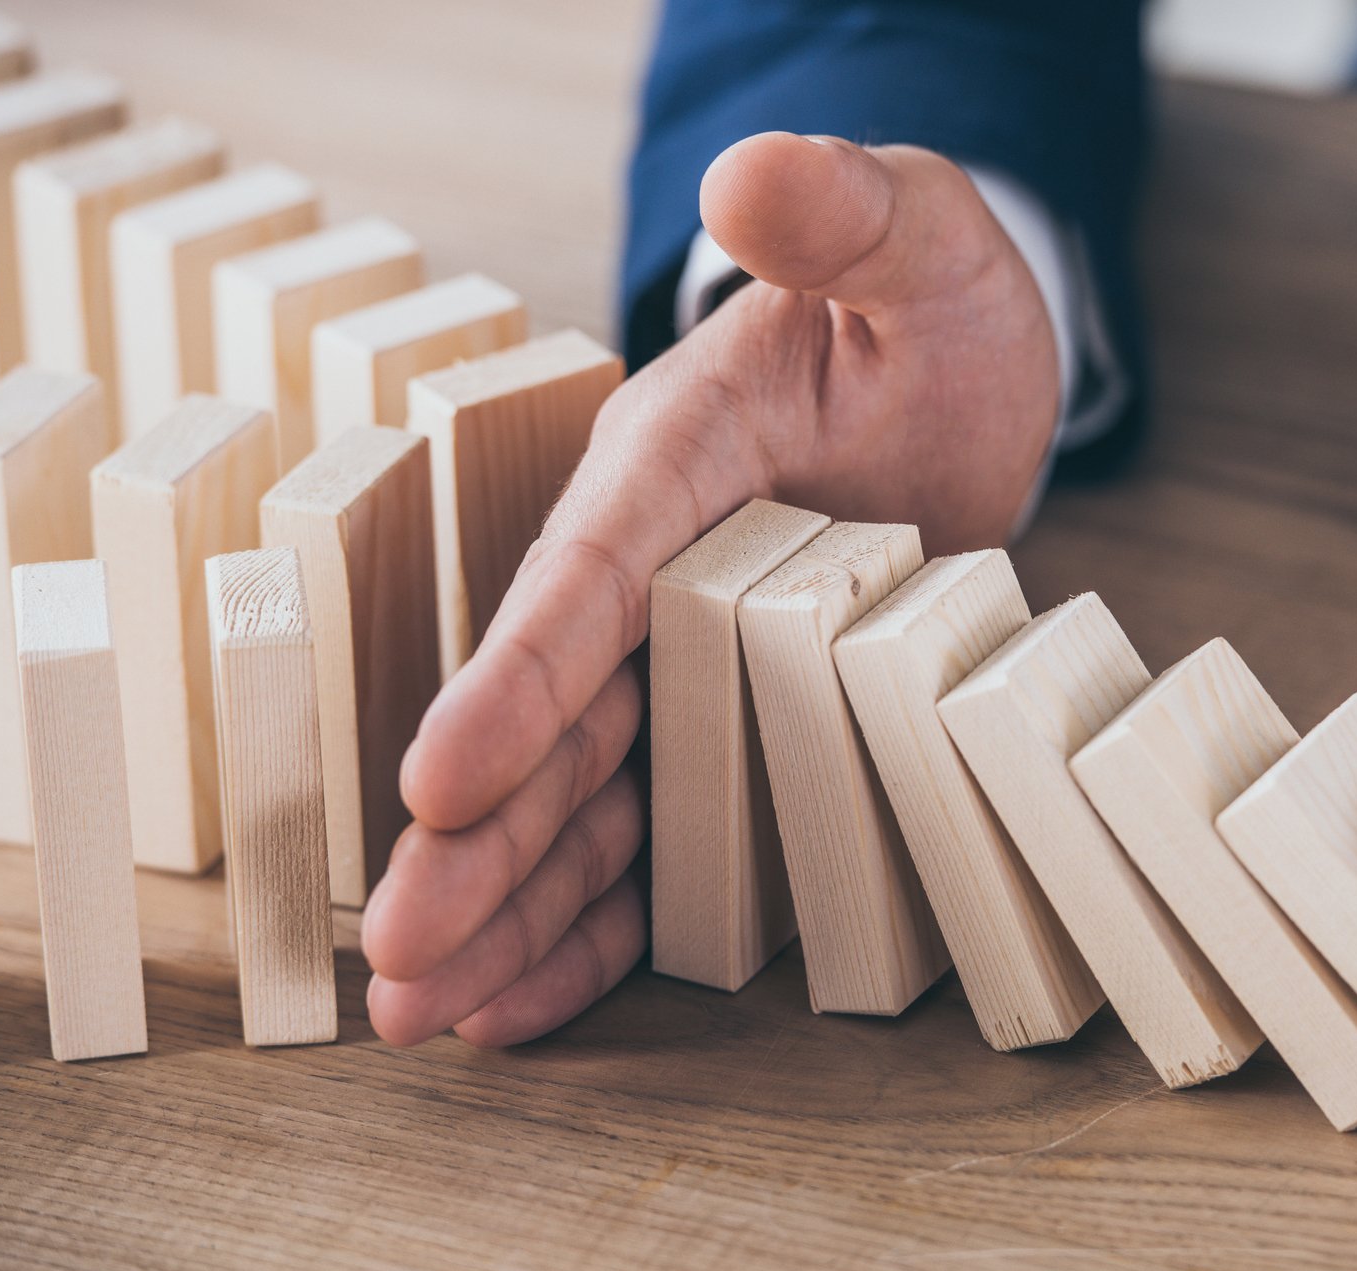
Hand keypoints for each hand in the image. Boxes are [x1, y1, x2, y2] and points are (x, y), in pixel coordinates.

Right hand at [362, 132, 1062, 1046]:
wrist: (958, 386)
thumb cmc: (931, 312)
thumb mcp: (923, 246)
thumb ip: (852, 215)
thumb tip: (753, 172)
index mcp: (680, 457)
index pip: (589, 570)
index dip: (517, 678)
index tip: (441, 784)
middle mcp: (657, 568)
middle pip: (558, 714)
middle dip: (478, 838)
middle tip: (397, 958)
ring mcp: (688, 656)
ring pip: (588, 795)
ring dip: (511, 903)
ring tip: (427, 1012)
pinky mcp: (731, 718)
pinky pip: (657, 831)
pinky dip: (599, 915)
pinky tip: (528, 999)